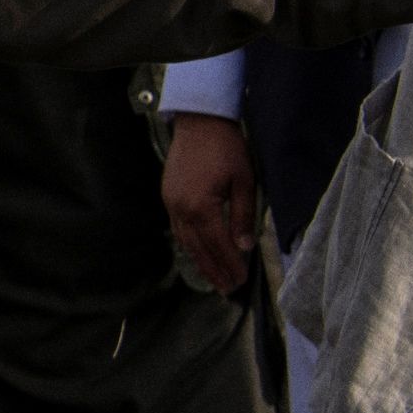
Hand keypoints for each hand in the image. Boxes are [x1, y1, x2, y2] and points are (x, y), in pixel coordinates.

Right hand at [161, 113, 259, 295]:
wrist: (199, 122)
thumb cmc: (227, 149)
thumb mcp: (244, 182)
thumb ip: (243, 216)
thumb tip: (244, 247)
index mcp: (201, 207)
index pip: (218, 246)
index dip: (230, 266)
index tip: (241, 282)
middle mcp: (181, 210)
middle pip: (198, 250)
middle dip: (214, 271)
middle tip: (228, 290)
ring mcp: (171, 204)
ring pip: (185, 242)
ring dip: (200, 262)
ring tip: (214, 279)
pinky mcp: (168, 197)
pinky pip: (178, 229)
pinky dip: (189, 245)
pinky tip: (198, 253)